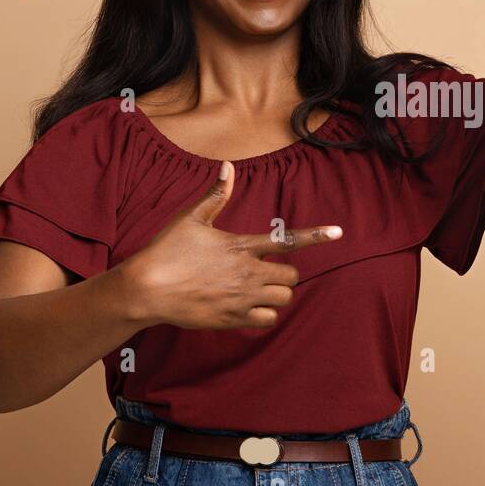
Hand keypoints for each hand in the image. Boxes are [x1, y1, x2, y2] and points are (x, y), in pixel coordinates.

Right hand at [121, 160, 342, 329]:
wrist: (146, 290)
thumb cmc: (166, 250)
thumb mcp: (191, 218)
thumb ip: (216, 195)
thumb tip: (227, 166)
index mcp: (241, 246)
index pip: (287, 239)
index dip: (317, 236)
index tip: (338, 232)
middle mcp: (247, 273)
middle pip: (291, 276)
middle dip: (286, 273)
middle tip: (268, 269)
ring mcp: (242, 298)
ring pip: (283, 298)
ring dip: (278, 293)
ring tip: (259, 286)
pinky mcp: (233, 319)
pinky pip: (268, 319)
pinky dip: (266, 313)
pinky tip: (251, 305)